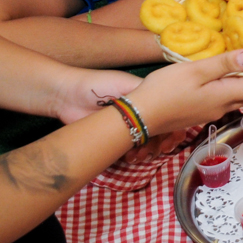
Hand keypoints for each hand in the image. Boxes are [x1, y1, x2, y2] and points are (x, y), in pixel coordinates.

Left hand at [53, 68, 189, 162]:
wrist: (69, 96)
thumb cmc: (100, 85)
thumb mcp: (127, 84)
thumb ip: (149, 96)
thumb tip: (170, 109)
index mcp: (146, 99)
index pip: (168, 115)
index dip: (173, 128)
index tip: (171, 139)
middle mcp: (139, 114)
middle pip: (159, 132)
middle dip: (161, 144)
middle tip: (158, 150)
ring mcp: (126, 127)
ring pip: (145, 144)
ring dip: (147, 152)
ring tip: (139, 156)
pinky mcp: (113, 139)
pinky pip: (129, 150)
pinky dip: (133, 156)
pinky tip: (129, 158)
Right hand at [125, 50, 242, 136]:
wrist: (139, 118)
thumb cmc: (164, 91)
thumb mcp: (195, 71)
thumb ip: (224, 64)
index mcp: (225, 94)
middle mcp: (222, 106)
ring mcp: (210, 111)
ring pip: (239, 96)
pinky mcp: (199, 112)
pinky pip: (225, 98)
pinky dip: (235, 87)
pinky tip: (231, 80)